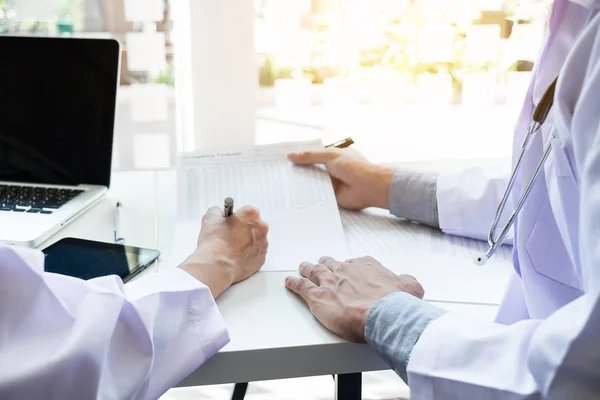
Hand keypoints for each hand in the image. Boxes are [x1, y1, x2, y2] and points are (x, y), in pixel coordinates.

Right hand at [180, 206, 268, 297]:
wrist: (217, 267)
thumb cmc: (215, 243)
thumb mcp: (210, 218)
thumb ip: (218, 211)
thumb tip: (220, 214)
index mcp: (251, 214)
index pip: (247, 211)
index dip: (237, 216)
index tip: (231, 221)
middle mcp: (261, 228)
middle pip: (253, 225)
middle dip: (243, 229)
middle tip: (230, 235)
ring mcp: (263, 244)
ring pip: (255, 240)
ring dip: (246, 242)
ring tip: (231, 248)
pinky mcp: (261, 259)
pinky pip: (255, 254)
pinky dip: (248, 255)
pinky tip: (236, 257)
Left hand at [285, 256, 423, 342]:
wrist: (384, 314)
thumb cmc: (396, 304)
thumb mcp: (410, 288)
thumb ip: (407, 282)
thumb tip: (409, 282)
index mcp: (367, 266)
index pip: (355, 263)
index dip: (350, 267)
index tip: (348, 269)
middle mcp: (346, 270)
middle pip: (331, 264)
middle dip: (326, 264)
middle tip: (322, 264)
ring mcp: (330, 282)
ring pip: (314, 272)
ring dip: (307, 269)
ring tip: (302, 267)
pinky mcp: (318, 296)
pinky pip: (301, 287)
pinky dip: (294, 283)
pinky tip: (289, 281)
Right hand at [287, 148, 394, 209]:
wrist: (368, 187)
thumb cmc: (353, 167)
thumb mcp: (329, 156)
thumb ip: (310, 156)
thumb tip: (289, 155)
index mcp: (332, 156)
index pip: (312, 155)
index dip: (299, 157)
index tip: (283, 159)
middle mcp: (331, 169)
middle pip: (310, 170)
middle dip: (297, 171)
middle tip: (278, 173)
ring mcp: (331, 183)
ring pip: (312, 183)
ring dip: (301, 184)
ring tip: (281, 185)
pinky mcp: (331, 197)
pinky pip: (317, 195)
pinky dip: (308, 196)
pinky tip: (293, 197)